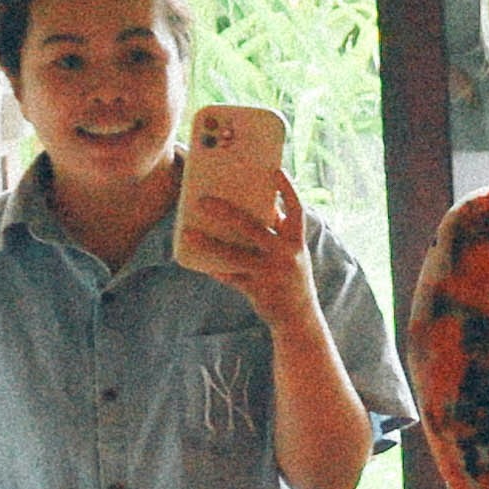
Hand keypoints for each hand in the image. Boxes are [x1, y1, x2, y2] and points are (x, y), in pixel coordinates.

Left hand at [172, 162, 303, 297]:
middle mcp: (287, 254)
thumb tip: (264, 205)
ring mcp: (272, 273)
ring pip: (235, 255)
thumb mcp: (292, 253)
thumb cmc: (290, 277)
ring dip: (210, 243)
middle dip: (227, 213)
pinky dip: (215, 269)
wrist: (298, 318)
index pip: (296, 210)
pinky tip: (199, 263)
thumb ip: (279, 231)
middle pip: (254, 228)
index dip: (287, 190)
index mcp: (297, 241)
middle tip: (203, 201)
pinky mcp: (258, 290)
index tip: (275, 170)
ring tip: (190, 232)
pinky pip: (231, 277)